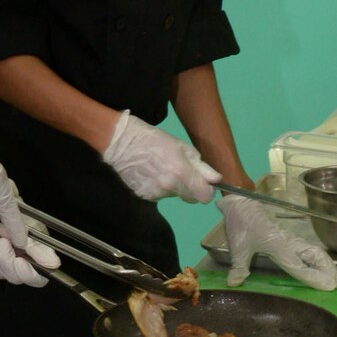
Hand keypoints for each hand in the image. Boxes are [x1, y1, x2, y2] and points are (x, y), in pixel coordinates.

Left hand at [0, 225, 57, 288]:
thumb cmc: (13, 204)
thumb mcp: (27, 223)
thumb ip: (37, 246)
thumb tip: (53, 264)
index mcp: (34, 252)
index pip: (35, 277)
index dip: (28, 274)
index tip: (20, 262)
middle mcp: (19, 257)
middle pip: (13, 277)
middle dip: (5, 260)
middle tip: (3, 241)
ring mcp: (3, 255)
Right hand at [101, 110, 218, 203]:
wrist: (120, 142)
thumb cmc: (153, 139)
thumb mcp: (180, 146)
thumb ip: (199, 165)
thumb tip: (216, 179)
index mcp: (181, 173)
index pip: (204, 196)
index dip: (206, 190)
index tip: (202, 183)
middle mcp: (169, 187)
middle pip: (190, 198)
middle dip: (190, 188)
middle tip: (179, 171)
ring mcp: (155, 194)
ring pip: (173, 195)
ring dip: (172, 186)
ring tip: (160, 169)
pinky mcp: (143, 196)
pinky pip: (158, 195)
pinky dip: (158, 187)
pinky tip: (149, 174)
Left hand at [222, 196, 336, 291]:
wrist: (241, 200)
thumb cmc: (241, 222)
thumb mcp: (238, 247)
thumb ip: (239, 267)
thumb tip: (234, 283)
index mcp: (279, 247)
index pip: (300, 267)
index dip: (315, 277)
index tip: (328, 287)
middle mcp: (288, 243)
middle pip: (315, 255)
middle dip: (327, 269)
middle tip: (336, 283)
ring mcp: (289, 238)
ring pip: (312, 250)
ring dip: (324, 263)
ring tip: (332, 276)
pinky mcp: (285, 235)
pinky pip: (305, 247)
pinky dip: (315, 257)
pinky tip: (314, 264)